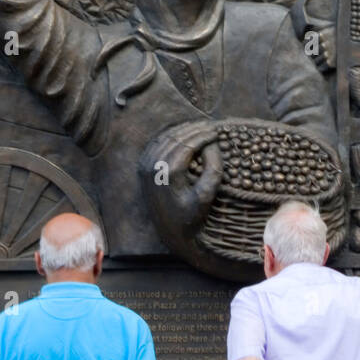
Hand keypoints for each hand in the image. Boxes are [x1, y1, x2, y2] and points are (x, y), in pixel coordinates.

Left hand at [141, 119, 222, 237]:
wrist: (170, 233)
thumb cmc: (191, 216)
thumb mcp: (206, 196)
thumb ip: (213, 170)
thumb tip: (212, 146)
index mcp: (168, 172)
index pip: (187, 144)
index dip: (203, 135)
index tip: (216, 132)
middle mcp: (154, 166)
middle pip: (176, 138)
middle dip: (195, 130)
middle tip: (210, 126)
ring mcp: (146, 166)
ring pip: (165, 138)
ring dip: (183, 130)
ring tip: (200, 128)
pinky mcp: (143, 167)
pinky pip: (156, 144)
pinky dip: (170, 136)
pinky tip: (183, 134)